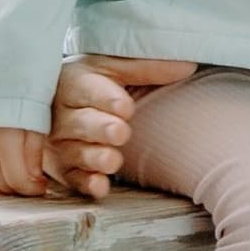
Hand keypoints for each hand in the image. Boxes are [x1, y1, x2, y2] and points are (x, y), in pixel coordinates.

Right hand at [0, 127, 73, 198]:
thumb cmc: (19, 99)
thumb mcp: (35, 123)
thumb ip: (34, 153)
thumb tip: (35, 179)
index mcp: (5, 146)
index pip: (18, 181)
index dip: (32, 189)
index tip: (43, 186)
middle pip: (4, 185)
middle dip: (22, 189)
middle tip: (36, 183)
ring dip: (8, 185)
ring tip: (23, 177)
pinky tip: (6, 171)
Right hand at [44, 55, 187, 195]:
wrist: (66, 107)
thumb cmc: (95, 83)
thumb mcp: (116, 68)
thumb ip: (146, 67)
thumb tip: (187, 64)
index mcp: (73, 82)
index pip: (85, 90)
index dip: (105, 98)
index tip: (126, 107)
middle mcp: (62, 114)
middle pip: (79, 123)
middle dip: (100, 129)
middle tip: (121, 132)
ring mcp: (62, 143)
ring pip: (75, 152)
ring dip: (94, 158)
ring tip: (113, 160)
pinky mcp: (65, 169)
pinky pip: (73, 178)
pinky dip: (87, 183)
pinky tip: (100, 185)